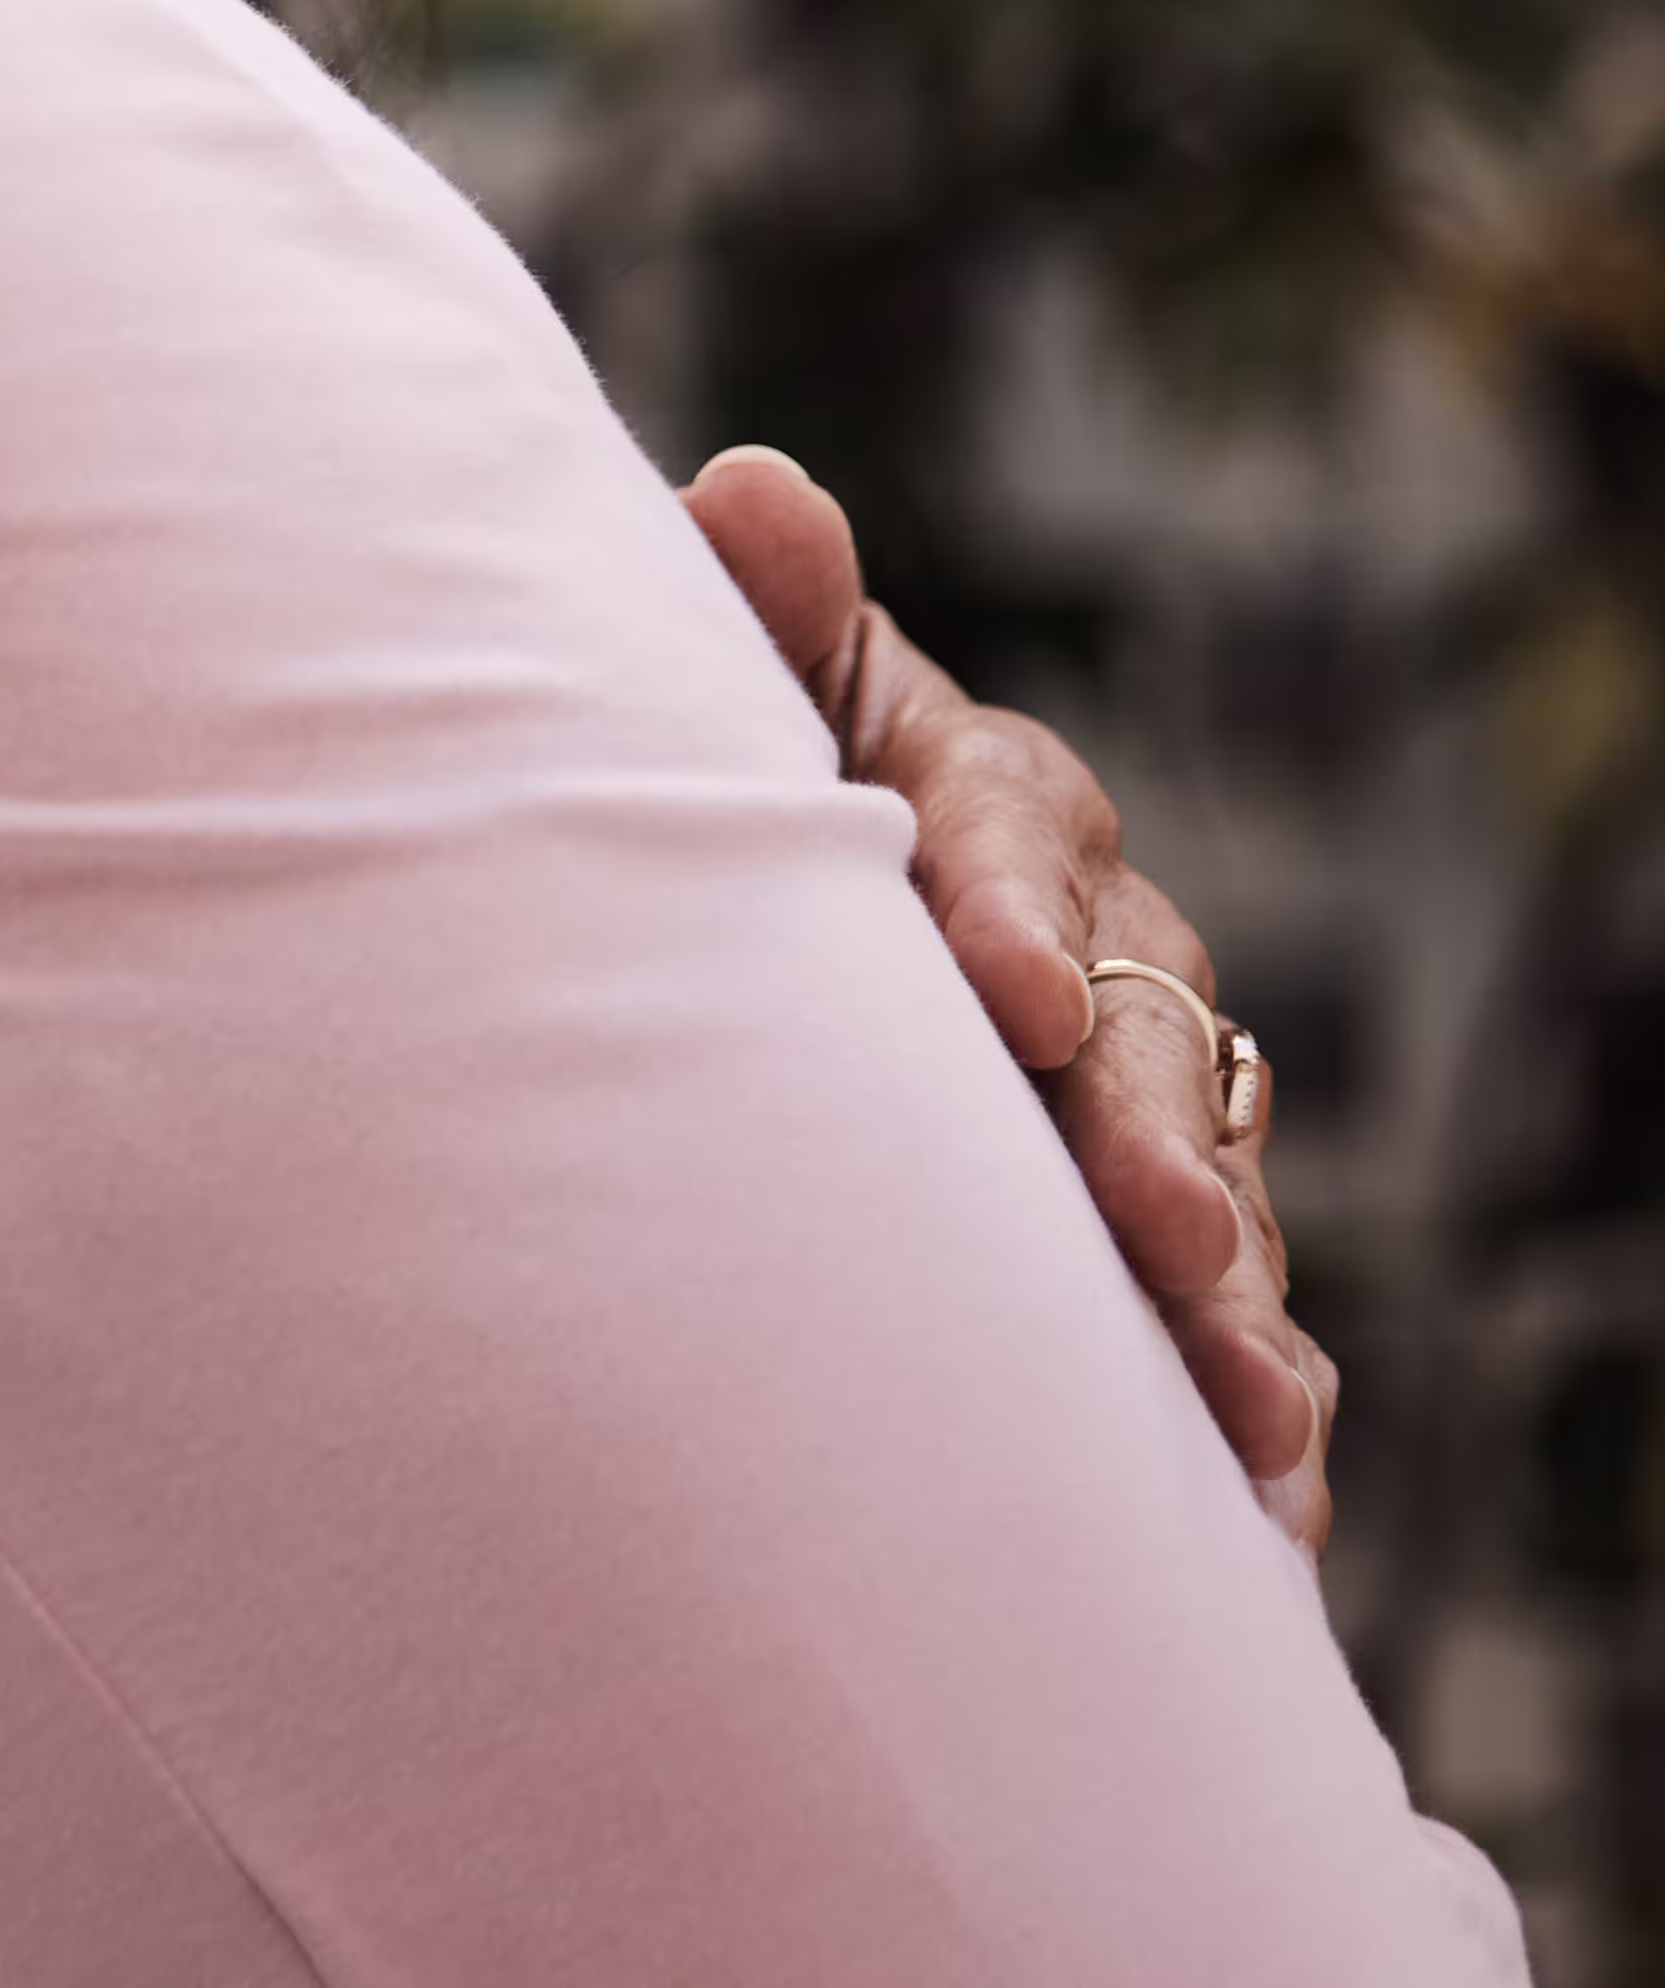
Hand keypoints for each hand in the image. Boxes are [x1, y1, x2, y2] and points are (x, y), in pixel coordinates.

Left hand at [687, 443, 1334, 1553]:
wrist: (764, 909)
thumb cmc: (738, 786)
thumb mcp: (745, 692)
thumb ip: (764, 610)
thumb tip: (753, 489)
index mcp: (990, 796)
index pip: (1006, 837)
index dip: (1007, 913)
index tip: (1003, 994)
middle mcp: (1100, 939)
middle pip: (1139, 1037)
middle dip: (1150, 1145)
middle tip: (1169, 1244)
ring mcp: (1142, 1089)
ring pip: (1206, 1187)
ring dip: (1230, 1308)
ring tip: (1241, 1418)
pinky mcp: (1150, 1224)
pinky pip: (1220, 1317)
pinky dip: (1248, 1411)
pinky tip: (1262, 1512)